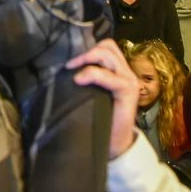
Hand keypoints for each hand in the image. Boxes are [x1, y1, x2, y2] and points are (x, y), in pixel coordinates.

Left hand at [67, 39, 139, 158]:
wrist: (116, 145)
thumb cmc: (101, 121)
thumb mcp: (92, 95)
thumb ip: (87, 81)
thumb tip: (62, 69)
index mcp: (118, 71)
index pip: (106, 47)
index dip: (88, 47)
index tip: (69, 59)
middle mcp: (125, 72)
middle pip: (107, 46)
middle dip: (86, 51)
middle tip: (69, 65)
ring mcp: (128, 80)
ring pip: (108, 55)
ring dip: (87, 58)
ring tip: (73, 69)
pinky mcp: (127, 92)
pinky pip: (109, 76)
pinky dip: (92, 74)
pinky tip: (79, 79)